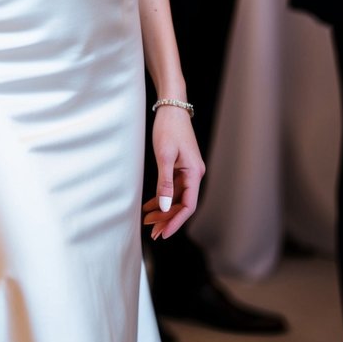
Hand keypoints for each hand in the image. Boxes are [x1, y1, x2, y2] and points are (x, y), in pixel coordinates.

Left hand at [142, 107, 204, 240]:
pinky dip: (162, 197)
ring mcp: (187, 170)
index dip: (176, 222)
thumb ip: (165, 182)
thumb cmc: (168, 128)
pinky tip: (150, 206)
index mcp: (194, 173)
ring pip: (176, 197)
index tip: (163, 233)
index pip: (188, 206)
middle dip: (167, 219)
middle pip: (182, 204)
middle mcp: (194, 174)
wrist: (171, 107)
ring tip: (148, 221)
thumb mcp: (164, 155)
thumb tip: (165, 207)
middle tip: (151, 231)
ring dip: (163, 210)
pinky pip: (172, 188)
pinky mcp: (180, 166)